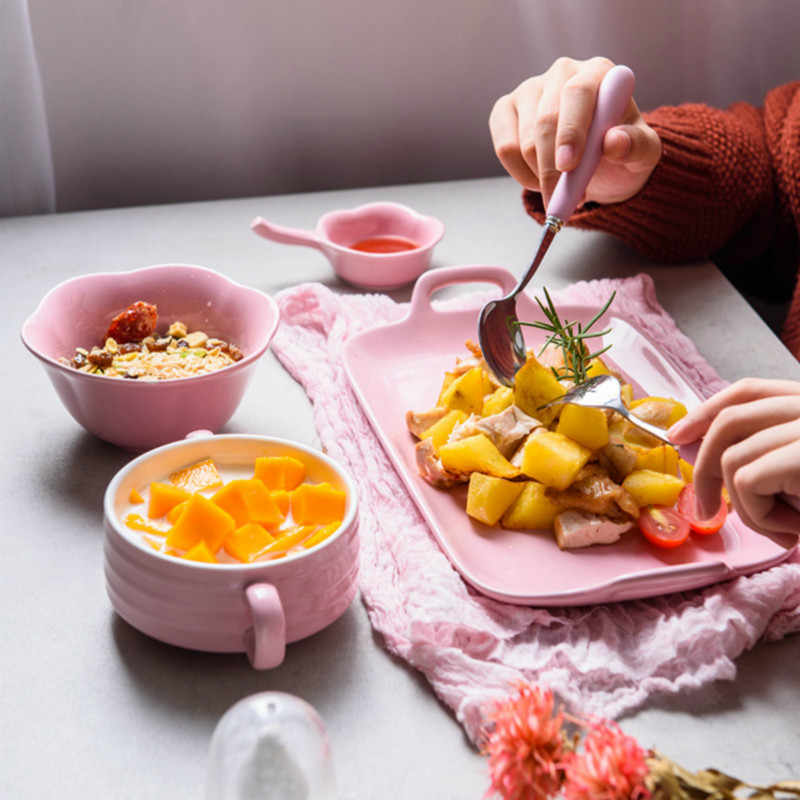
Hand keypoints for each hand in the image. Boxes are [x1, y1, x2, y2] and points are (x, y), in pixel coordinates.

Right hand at [489, 56, 661, 207]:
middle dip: (550, 168)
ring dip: (539, 177)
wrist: (600, 162)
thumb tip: (614, 142)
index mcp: (598, 72)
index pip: (578, 94)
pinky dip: (521, 175)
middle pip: (545, 120)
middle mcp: (562, 73)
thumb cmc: (621, 151)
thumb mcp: (642, 153)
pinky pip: (505, 148)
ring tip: (561, 189)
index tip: (569, 166)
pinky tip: (540, 180)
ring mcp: (530, 90)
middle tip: (559, 200)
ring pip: (523, 140)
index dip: (571, 131)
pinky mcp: (505, 110)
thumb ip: (636, 146)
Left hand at [668, 378, 799, 536]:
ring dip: (747, 506)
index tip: (677, 435)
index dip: (707, 411)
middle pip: (731, 420)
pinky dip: (760, 516)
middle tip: (703, 510)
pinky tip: (792, 529)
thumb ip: (764, 454)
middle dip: (705, 466)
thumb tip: (696, 449)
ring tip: (782, 529)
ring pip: (732, 458)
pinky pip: (746, 482)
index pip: (749, 391)